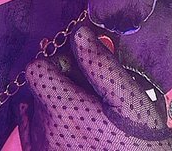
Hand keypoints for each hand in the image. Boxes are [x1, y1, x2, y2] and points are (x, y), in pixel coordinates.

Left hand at [22, 25, 171, 150]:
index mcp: (63, 110)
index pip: (36, 70)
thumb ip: (99, 63)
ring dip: (57, 104)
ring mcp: (43, 149)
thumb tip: (79, 33)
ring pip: (38, 109)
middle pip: (39, 88)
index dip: (56, 63)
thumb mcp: (127, 98)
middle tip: (89, 91)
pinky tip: (69, 124)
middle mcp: (45, 130)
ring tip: (87, 113)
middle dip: (62, 82)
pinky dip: (47, 123)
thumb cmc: (139, 137)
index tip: (78, 68)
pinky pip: (32, 132)